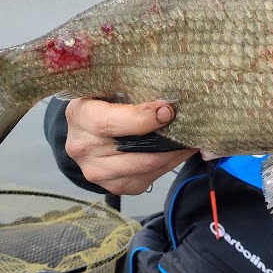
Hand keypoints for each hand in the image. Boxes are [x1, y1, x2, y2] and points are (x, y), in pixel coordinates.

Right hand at [64, 98, 195, 194]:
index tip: (167, 111)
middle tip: (191, 126)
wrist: (86, 131)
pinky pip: (148, 178)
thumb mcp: (108, 86)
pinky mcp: (115, 186)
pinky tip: (177, 151)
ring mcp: (97, 172)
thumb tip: (168, 95)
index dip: (141, 119)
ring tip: (190, 138)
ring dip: (172, 154)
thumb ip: (132, 88)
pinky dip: (167, 164)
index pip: (108, 123)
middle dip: (166, 140)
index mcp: (80, 116)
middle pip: (131, 151)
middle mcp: (83, 148)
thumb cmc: (102, 101)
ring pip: (144, 168)